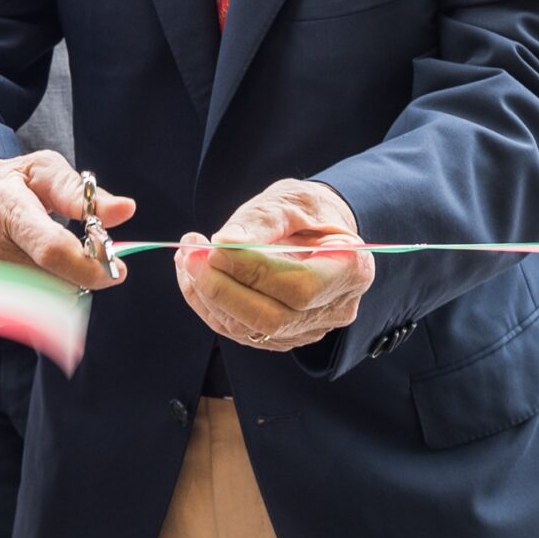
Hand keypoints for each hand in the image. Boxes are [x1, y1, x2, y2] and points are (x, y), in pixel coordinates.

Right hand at [0, 148, 135, 291]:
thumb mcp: (39, 170)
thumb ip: (83, 194)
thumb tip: (126, 210)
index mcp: (6, 208)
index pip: (53, 250)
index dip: (91, 266)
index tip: (117, 268)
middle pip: (53, 282)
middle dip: (80, 275)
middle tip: (86, 255)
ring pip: (41, 302)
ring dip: (60, 286)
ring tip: (56, 261)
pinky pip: (21, 312)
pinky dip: (39, 298)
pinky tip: (34, 274)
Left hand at [175, 180, 374, 352]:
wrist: (317, 229)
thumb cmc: (309, 211)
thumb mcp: (290, 201)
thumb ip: (261, 221)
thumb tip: (225, 243)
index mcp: (350, 270)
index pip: (299, 287)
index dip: (252, 272)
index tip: (214, 249)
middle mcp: (335, 309)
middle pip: (272, 318)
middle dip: (221, 290)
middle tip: (189, 255)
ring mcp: (309, 329)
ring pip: (249, 330)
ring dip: (207, 297)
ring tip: (187, 258)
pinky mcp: (282, 336)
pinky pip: (239, 331)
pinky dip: (209, 306)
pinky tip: (195, 276)